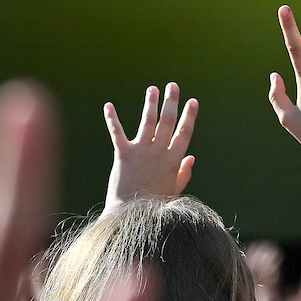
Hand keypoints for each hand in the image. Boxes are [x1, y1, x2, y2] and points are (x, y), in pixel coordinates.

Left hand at [104, 82, 198, 205]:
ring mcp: (141, 152)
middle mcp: (159, 152)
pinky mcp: (123, 155)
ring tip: (152, 89)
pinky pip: (117, 132)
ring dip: (150, 103)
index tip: (193, 101)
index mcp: (173, 161)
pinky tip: (108, 106)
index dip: (189, 116)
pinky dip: (112, 118)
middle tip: (173, 86)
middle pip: (168, 121)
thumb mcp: (175, 190)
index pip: (184, 132)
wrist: (131, 214)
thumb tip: (191, 157)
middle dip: (172, 102)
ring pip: (148, 122)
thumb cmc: (154, 204)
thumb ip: (183, 173)